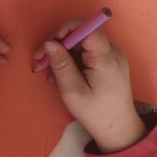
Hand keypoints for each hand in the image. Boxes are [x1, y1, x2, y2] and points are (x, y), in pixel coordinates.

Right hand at [33, 22, 146, 152]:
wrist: (117, 128)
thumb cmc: (95, 112)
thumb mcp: (72, 90)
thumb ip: (61, 64)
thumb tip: (48, 42)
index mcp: (105, 57)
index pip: (86, 28)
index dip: (65, 31)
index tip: (49, 46)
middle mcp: (111, 51)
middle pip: (80, 35)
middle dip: (57, 46)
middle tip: (39, 64)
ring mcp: (110, 56)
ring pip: (79, 45)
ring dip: (61, 56)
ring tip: (48, 75)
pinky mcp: (107, 62)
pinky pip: (84, 53)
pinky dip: (70, 61)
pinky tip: (60, 76)